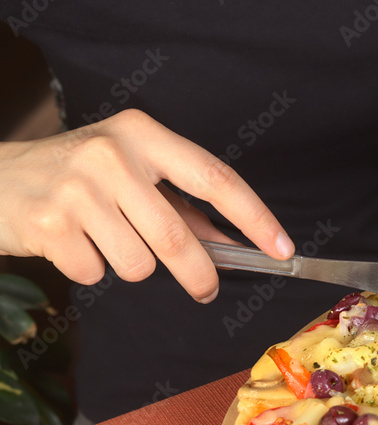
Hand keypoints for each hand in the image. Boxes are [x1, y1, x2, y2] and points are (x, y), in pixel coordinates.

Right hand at [0, 109, 293, 302]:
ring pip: (139, 263)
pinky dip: (92, 269)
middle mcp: (112, 155)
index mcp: (143, 135)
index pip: (215, 178)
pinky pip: (97, 273)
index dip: (255, 218)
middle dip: (200, 274)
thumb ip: (184, 207)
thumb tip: (234, 246)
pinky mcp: (49, 223)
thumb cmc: (77, 177)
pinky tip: (74, 244)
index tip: (282, 248)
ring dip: (132, 266)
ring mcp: (77, 188)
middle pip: (178, 237)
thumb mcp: (132, 174)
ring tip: (107, 241)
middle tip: (206, 289)